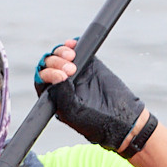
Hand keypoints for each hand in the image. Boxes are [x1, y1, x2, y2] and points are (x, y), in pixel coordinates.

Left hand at [37, 39, 148, 153]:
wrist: (124, 117)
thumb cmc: (97, 122)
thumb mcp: (75, 113)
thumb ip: (63, 96)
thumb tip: (56, 76)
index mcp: (56, 98)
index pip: (43, 81)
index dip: (48, 74)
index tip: (62, 76)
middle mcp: (63, 84)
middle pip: (49, 66)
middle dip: (55, 62)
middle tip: (71, 68)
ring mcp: (76, 72)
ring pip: (59, 56)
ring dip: (61, 52)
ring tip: (72, 56)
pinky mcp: (89, 63)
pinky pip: (76, 50)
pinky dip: (71, 44)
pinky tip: (72, 44)